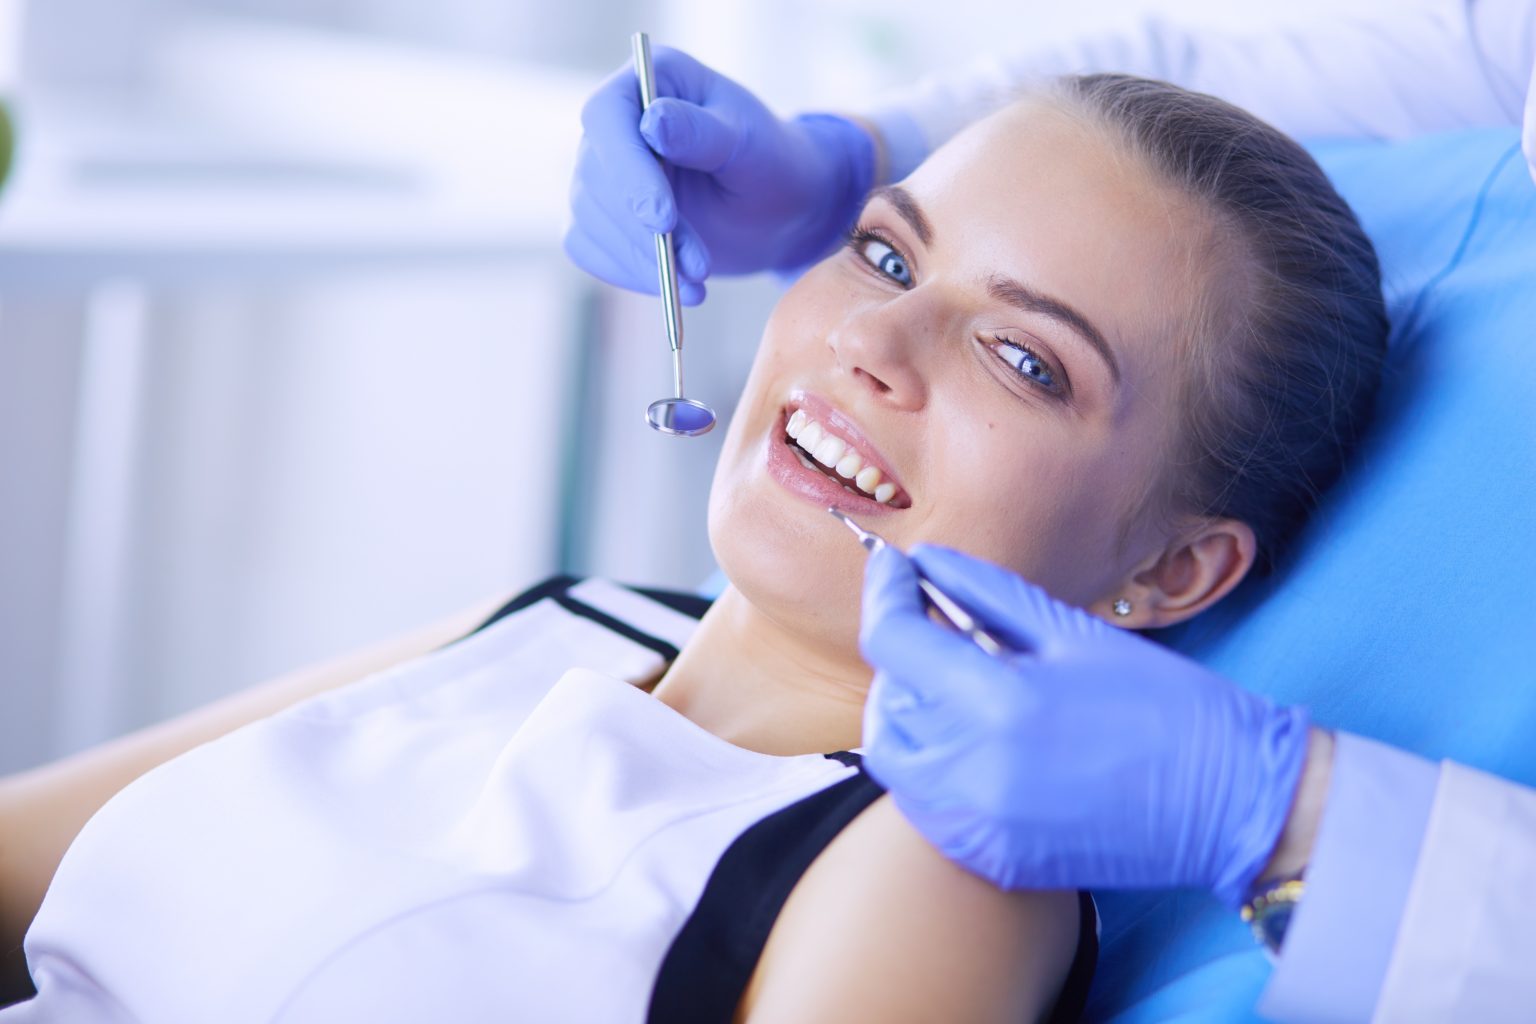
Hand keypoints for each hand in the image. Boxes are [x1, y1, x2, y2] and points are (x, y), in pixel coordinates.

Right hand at [564, 46, 874, 304]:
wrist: (778, 209)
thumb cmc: (771, 161)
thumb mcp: (749, 142)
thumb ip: (702, 132)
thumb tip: (652, 122)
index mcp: (650, 81)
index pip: (607, 117)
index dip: (627, 169)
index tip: (662, 219)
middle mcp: (615, 123)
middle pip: (596, 177)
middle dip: (643, 232)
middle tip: (698, 266)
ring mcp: (603, 171)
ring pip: (590, 219)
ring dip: (643, 259)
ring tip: (699, 278)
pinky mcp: (602, 217)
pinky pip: (589, 248)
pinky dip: (628, 273)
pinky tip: (673, 287)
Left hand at [858, 544, 1311, 905]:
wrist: (1230, 804)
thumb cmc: (1165, 706)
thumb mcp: (1074, 633)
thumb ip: (987, 593)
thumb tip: (927, 561)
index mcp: (999, 701)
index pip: (894, 640)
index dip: (884, 593)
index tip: (892, 569)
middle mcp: (974, 770)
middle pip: (887, 702)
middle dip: (901, 658)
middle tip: (936, 630)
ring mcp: (977, 825)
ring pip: (896, 759)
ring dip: (910, 715)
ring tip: (958, 689)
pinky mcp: (990, 859)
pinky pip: (925, 807)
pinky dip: (931, 768)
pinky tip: (976, 743)